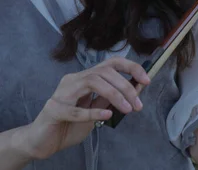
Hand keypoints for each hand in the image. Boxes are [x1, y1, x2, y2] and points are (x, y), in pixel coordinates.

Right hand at [23, 57, 150, 159]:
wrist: (43, 141)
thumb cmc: (71, 124)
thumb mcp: (99, 109)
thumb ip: (114, 98)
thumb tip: (138, 87)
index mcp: (85, 78)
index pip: (111, 63)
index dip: (131, 67)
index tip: (146, 80)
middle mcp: (73, 80)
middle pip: (104, 72)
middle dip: (126, 87)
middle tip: (138, 105)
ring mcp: (61, 94)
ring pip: (92, 82)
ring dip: (115, 95)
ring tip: (127, 109)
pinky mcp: (53, 110)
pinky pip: (75, 109)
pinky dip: (93, 111)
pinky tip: (106, 114)